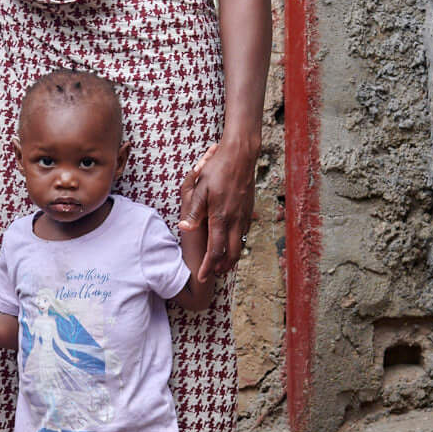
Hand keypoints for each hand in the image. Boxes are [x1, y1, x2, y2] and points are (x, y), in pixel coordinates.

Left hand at [179, 134, 257, 278]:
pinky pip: (244, 232)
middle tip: (214, 274)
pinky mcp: (249, 209)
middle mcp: (235, 219)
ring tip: (222, 263)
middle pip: (232, 253)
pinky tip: (231, 241)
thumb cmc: (218, 168)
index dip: (208, 266)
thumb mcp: (201, 188)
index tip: (201, 277)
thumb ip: (194, 210)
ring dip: (231, 256)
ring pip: (240, 244)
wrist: (242, 154)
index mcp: (221, 216)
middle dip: (223, 267)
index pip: (215, 250)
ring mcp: (244, 214)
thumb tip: (183, 228)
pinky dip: (237, 242)